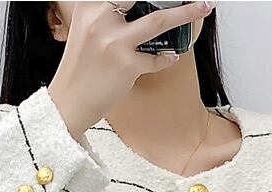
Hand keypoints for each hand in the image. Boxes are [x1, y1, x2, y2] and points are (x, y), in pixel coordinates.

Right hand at [46, 1, 215, 139]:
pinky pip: (156, 59)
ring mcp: (114, 43)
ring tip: (204, 7)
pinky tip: (170, 58)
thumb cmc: (79, 70)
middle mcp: (100, 19)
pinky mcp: (126, 65)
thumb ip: (105, 15)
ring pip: (159, 21)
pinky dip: (166, 59)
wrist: (67, 103)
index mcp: (89, 6)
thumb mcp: (85, 31)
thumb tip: (137, 8)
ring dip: (187, 13)